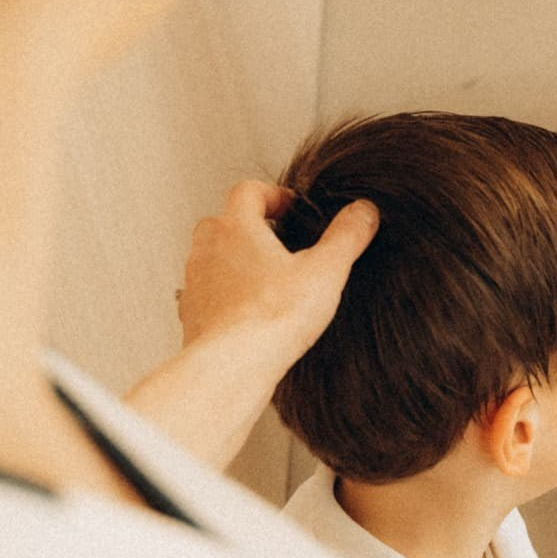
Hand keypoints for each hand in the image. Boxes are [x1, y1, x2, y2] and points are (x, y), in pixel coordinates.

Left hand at [176, 179, 377, 364]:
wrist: (231, 366)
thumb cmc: (271, 318)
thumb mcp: (326, 270)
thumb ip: (347, 236)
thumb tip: (363, 212)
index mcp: (237, 228)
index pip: (247, 190)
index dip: (272, 194)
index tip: (291, 208)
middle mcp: (209, 250)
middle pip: (222, 220)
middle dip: (249, 225)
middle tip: (275, 238)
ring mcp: (196, 283)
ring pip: (210, 257)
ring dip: (234, 260)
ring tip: (265, 276)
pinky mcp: (193, 315)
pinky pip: (206, 294)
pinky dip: (225, 295)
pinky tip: (249, 311)